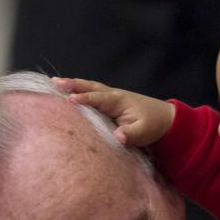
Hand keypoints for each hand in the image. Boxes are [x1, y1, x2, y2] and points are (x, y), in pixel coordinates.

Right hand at [53, 77, 174, 145]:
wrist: (165, 119)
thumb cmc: (153, 125)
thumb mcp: (143, 133)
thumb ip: (131, 135)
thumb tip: (118, 137)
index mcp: (118, 101)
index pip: (98, 98)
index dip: (84, 99)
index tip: (70, 100)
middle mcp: (113, 95)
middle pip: (90, 87)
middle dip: (73, 84)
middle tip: (54, 82)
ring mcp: (111, 97)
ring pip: (90, 87)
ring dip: (74, 84)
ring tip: (55, 82)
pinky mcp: (111, 102)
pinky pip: (93, 93)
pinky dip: (80, 90)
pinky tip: (69, 92)